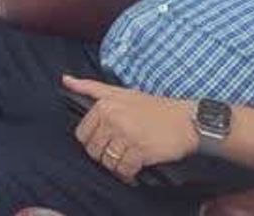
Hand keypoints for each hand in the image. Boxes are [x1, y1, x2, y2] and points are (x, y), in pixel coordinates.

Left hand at [65, 75, 197, 184]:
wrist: (187, 120)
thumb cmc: (154, 108)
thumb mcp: (121, 92)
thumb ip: (91, 87)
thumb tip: (65, 80)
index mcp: (104, 106)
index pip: (82, 134)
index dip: (92, 142)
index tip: (105, 142)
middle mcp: (113, 119)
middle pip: (93, 150)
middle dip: (104, 155)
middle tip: (118, 152)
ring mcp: (126, 135)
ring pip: (107, 161)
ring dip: (116, 166)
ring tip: (126, 159)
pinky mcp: (140, 150)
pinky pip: (124, 169)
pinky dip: (128, 173)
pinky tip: (134, 168)